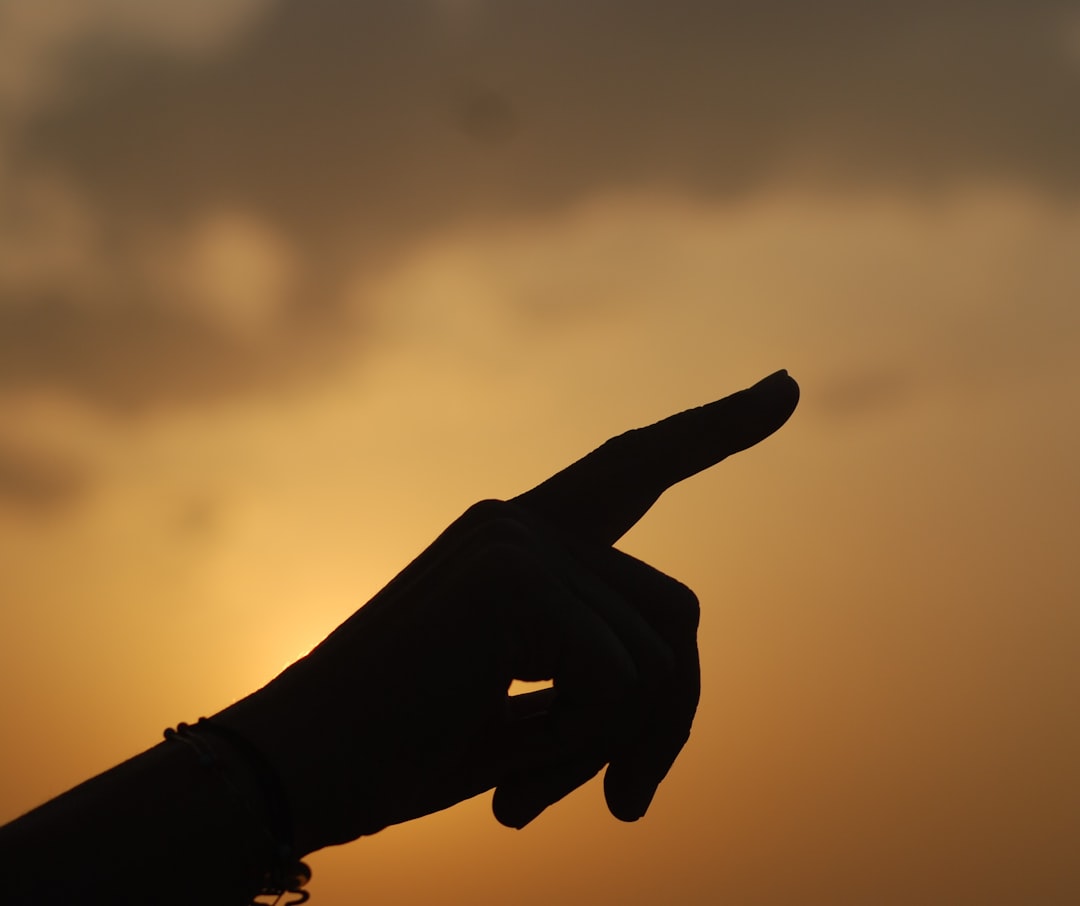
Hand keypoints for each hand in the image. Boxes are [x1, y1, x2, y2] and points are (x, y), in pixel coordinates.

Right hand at [216, 370, 799, 853]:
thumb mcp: (524, 706)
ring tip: (541, 800)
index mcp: (524, 543)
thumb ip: (599, 677)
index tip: (786, 387)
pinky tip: (510, 789)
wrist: (287, 774)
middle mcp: (522, 521)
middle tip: (629, 806)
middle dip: (673, 722)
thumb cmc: (401, 747)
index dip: (713, 430)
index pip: (633, 467)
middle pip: (678, 617)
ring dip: (614, 752)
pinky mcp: (510, 578)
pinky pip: (619, 685)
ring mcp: (516, 540)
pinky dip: (580, 756)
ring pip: (658, 661)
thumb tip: (670, 699)